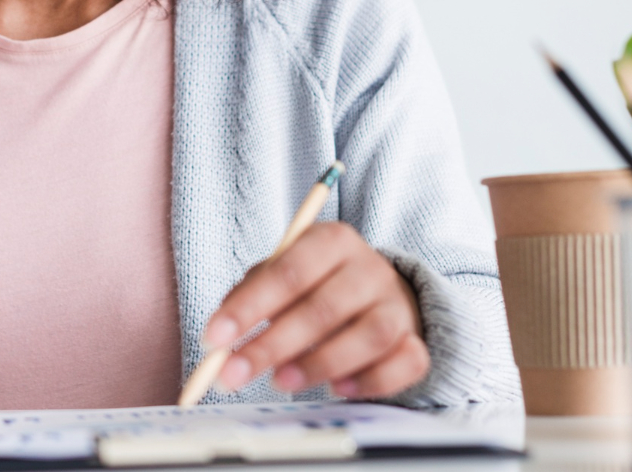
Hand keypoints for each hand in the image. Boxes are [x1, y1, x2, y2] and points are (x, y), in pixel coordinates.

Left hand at [203, 222, 428, 398]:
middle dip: (273, 344)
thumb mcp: (283, 272)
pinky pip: (405, 363)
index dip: (250, 306)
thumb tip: (218, 337)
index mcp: (332, 240)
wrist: (380, 293)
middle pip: (324, 307)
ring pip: (369, 336)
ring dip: (320, 363)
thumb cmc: (317, 284)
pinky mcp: (416, 340)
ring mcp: (398, 305)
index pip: (290, 270)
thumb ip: (250, 295)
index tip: (214, 338)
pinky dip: (372, 381)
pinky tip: (338, 389)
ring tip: (280, 383)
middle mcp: (370, 268)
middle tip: (234, 374)